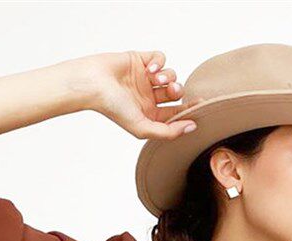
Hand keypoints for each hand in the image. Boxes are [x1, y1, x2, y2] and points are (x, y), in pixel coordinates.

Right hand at [83, 50, 199, 140]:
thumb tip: (191, 127)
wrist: (93, 84)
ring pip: (170, 75)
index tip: (198, 105)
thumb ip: (168, 132)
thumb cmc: (113, 108)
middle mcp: (149, 97)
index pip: (176, 112)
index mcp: (150, 114)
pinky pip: (160, 58)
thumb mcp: (142, 128)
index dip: (189, 108)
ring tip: (154, 79)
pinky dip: (159, 62)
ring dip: (167, 76)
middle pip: (176, 93)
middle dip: (178, 91)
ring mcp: (145, 78)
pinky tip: (150, 68)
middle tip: (171, 91)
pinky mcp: (141, 60)